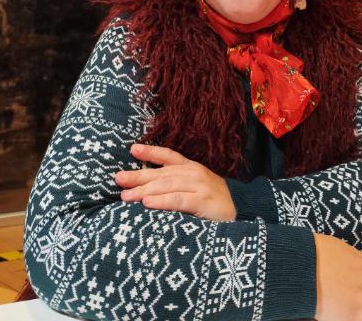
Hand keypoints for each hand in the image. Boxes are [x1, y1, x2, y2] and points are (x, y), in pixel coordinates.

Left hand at [114, 143, 236, 221]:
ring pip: (166, 186)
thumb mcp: (196, 188)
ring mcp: (199, 186)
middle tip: (118, 179)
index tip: (132, 149)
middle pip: (161, 173)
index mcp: (191, 168)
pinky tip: (147, 203)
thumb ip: (176, 185)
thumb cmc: (215, 203)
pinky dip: (161, 201)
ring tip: (126, 196)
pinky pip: (178, 200)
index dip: (150, 151)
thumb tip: (148, 188)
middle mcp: (194, 173)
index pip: (168, 156)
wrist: (244, 212)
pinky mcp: (203, 202)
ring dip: (144, 190)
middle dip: (138, 175)